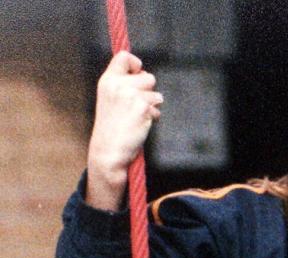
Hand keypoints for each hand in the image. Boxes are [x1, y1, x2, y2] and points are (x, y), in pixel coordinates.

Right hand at [86, 51, 163, 211]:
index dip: (136, 63)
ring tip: (136, 116)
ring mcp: (131, 96)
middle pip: (148, 76)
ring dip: (152, 105)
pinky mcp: (142, 108)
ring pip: (156, 93)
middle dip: (148, 91)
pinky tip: (140, 124)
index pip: (124, 56)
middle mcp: (118, 85)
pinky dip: (153, 117)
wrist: (109, 150)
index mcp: (107, 81)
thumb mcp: (111, 99)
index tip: (137, 73)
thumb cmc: (112, 127)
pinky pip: (157, 108)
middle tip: (135, 106)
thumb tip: (144, 73)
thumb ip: (123, 84)